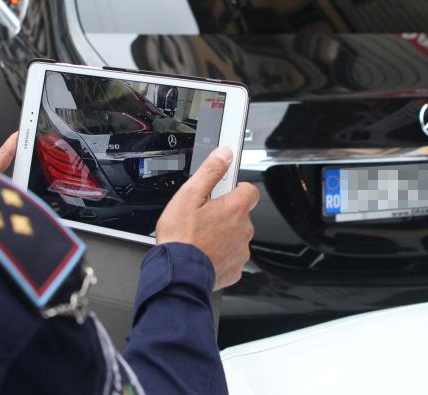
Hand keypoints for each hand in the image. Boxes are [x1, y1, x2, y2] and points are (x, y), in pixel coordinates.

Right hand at [155, 147, 258, 289]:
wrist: (178, 274)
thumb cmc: (181, 237)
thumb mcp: (189, 195)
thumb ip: (210, 171)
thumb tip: (224, 154)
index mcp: (235, 208)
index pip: (249, 189)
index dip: (235, 188)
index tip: (222, 191)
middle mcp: (244, 230)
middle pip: (241, 214)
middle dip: (224, 213)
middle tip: (202, 217)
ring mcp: (241, 251)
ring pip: (236, 235)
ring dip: (223, 234)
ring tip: (200, 236)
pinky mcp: (236, 269)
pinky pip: (231, 255)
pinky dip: (220, 253)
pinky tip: (204, 252)